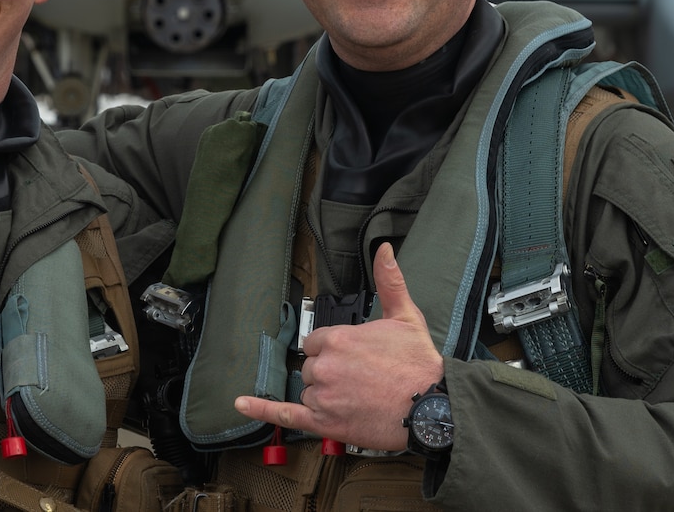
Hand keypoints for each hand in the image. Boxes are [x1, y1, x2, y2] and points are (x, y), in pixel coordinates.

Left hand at [233, 243, 443, 450]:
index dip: (332, 351)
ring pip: (309, 392)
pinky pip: (286, 415)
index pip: (316, 343)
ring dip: (324, 396)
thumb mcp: (405, 315)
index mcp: (337, 338)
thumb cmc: (419, 363)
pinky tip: (241, 404)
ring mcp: (323, 395)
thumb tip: (383, 250)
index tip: (352, 359)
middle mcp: (325, 365)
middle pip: (311, 368)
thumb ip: (389, 281)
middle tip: (360, 381)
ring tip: (357, 399)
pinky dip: (261, 410)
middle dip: (330, 374)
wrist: (432, 405)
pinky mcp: (325, 422)